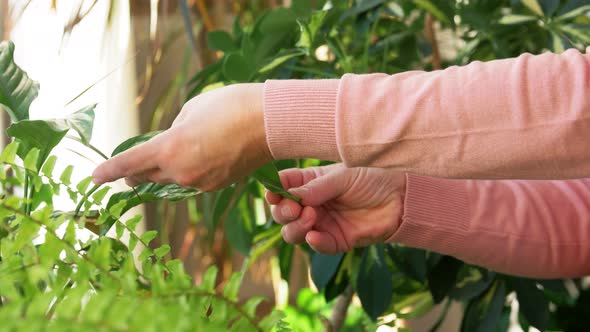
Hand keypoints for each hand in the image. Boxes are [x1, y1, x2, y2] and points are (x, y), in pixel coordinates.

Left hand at [92, 83, 270, 190]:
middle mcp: (182, 172)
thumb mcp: (190, 111)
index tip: (94, 178)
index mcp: (170, 149)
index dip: (108, 171)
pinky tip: (202, 154)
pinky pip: (192, 181)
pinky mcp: (216, 186)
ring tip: (179, 149)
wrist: (270, 122)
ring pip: (172, 179)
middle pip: (147, 176)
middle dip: (135, 172)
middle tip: (128, 167)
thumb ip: (173, 132)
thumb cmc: (230, 106)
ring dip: (166, 169)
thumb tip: (171, 148)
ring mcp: (200, 182)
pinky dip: (189, 170)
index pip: (128, 164)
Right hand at [266, 164, 405, 253]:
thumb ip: (316, 188)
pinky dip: (313, 242)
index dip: (273, 192)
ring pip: (293, 233)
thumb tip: (289, 197)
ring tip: (310, 216)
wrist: (400, 198)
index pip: (282, 187)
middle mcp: (311, 204)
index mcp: (309, 183)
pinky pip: (317, 246)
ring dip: (295, 227)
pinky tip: (314, 236)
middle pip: (282, 214)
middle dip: (282, 212)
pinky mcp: (336, 241)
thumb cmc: (371, 179)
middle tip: (294, 208)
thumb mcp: (342, 177)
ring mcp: (322, 223)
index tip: (273, 194)